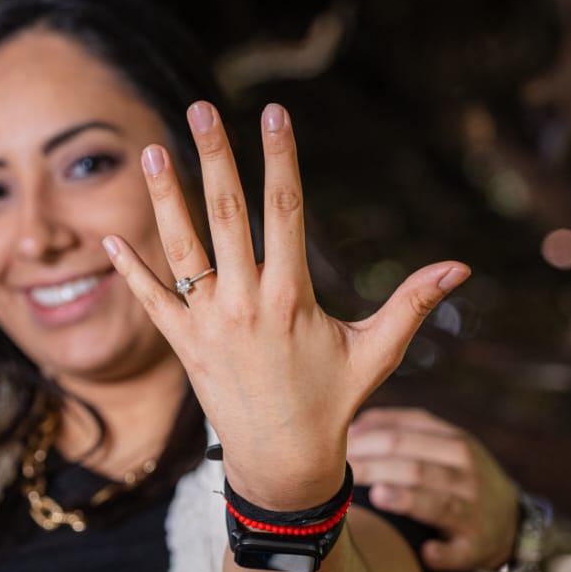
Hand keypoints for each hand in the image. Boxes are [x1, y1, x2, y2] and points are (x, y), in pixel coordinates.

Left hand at [102, 101, 469, 505]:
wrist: (281, 462)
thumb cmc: (333, 403)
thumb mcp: (377, 353)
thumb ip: (411, 303)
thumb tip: (461, 267)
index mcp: (291, 296)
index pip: (285, 211)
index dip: (280, 158)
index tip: (274, 113)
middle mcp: (244, 302)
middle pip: (226, 214)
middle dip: (215, 157)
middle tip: (201, 109)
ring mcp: (207, 323)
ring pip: (181, 248)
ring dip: (165, 197)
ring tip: (152, 151)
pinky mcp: (182, 345)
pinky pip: (151, 300)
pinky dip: (131, 270)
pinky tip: (109, 236)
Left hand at [347, 407, 518, 571]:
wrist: (509, 520)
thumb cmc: (458, 475)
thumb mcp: (443, 442)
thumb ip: (401, 427)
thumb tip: (352, 424)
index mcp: (456, 443)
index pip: (402, 436)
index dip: (364, 441)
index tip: (333, 448)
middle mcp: (467, 475)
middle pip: (414, 468)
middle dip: (372, 468)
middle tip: (336, 474)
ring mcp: (474, 511)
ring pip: (436, 503)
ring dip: (406, 500)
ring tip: (376, 496)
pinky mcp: (476, 547)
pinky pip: (459, 552)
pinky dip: (443, 553)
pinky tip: (427, 552)